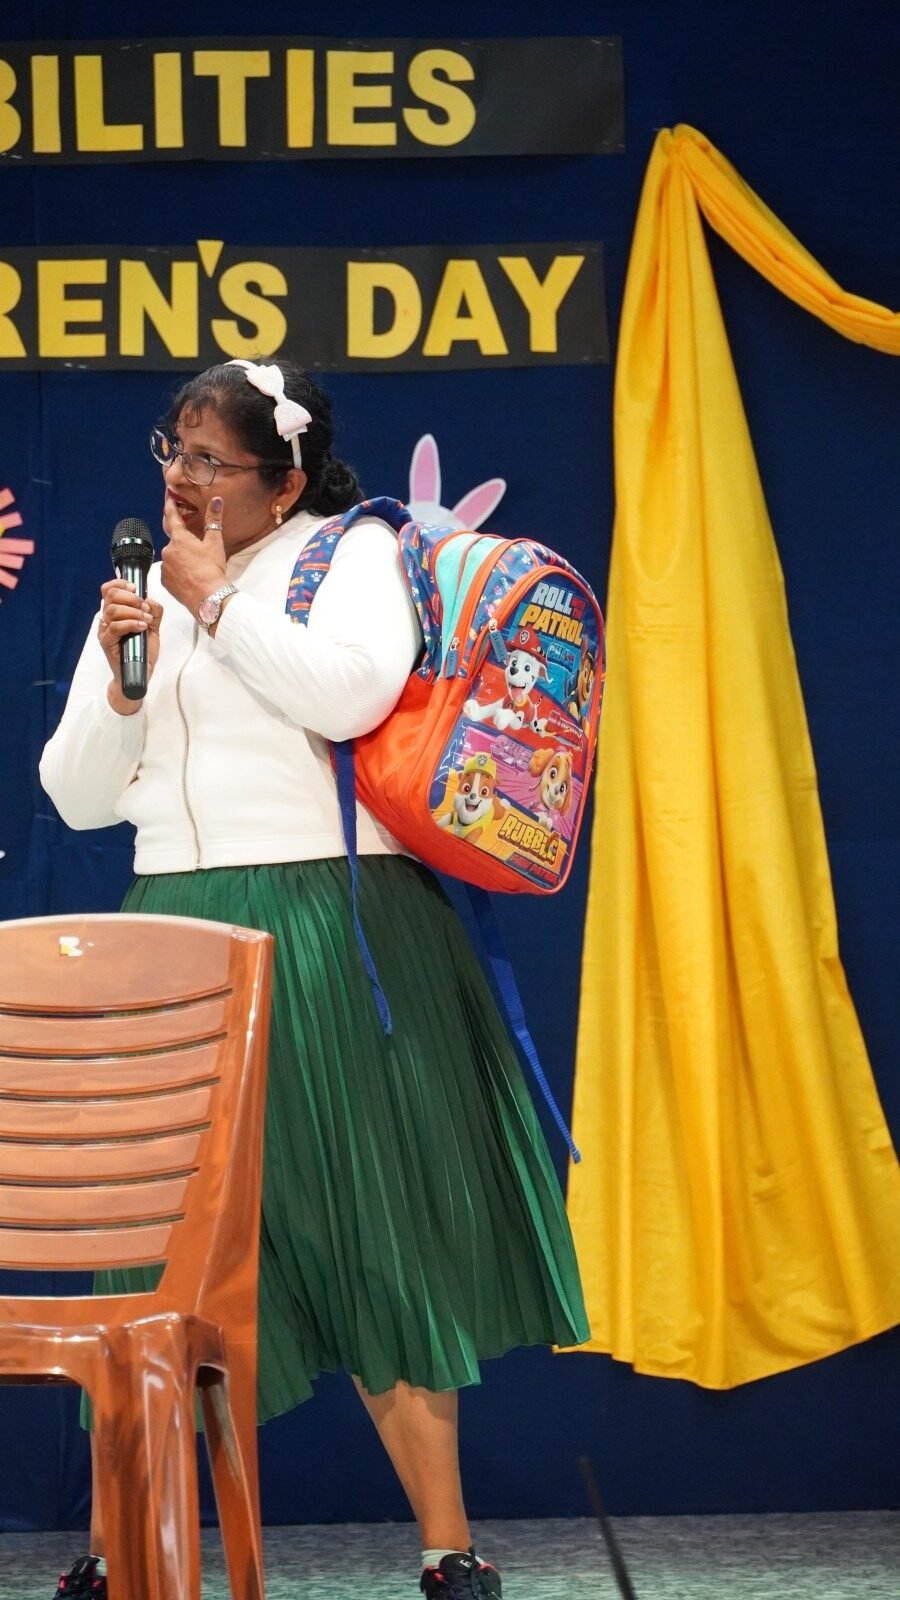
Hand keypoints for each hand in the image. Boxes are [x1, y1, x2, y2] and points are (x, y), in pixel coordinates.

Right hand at [98, 579, 162, 715]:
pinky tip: (141, 627)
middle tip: (145, 608)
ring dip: (133, 611)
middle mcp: (107, 619)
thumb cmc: (142, 651)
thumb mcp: (153, 627)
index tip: (135, 588)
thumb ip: (154, 612)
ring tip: (145, 620)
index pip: (109, 590)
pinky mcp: (106, 643)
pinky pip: (115, 627)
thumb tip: (150, 600)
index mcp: (116, 612)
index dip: (120, 584)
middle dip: (131, 597)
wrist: (140, 674)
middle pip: (110, 595)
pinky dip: (131, 623)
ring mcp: (105, 631)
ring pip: (113, 610)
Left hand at [160, 493, 227, 615]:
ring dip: (181, 560)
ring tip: (196, 569)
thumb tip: (216, 500)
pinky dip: (178, 573)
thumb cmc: (211, 569)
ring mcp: (165, 567)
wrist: (208, 597)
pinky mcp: (165, 582)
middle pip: (175, 542)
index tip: (169, 501)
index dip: (171, 508)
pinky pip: (170, 573)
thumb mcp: (215, 542)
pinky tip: (189, 578)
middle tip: (198, 553)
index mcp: (179, 539)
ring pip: (173, 558)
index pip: (172, 518)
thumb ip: (214, 519)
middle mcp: (168, 551)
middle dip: (184, 545)